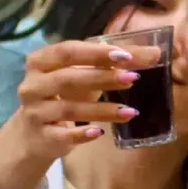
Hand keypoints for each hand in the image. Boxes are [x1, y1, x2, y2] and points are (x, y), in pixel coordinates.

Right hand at [6, 39, 148, 162]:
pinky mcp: (41, 137)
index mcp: (40, 61)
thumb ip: (114, 63)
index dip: (96, 53)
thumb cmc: (63, 96)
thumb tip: (156, 53)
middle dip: (102, 78)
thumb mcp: (83, 76)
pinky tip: (100, 133)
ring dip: (102, 110)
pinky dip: (81, 134)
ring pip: (69, 108)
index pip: (68, 51)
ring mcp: (34, 112)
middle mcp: (32, 85)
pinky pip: (62, 135)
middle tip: (133, 79)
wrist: (34, 136)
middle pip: (68, 78)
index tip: (126, 57)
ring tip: (131, 111)